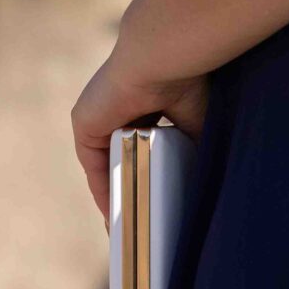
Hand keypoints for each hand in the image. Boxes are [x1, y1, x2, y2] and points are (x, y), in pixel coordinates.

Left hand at [69, 46, 208, 224]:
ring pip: (108, 167)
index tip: (161, 205)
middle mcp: (118, 109)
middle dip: (134, 191)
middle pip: (124, 161)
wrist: (161, 57)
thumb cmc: (186, 80)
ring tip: (135, 230)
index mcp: (143, 103)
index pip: (142, 146)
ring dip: (118, 196)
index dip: (151, 174)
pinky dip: (104, 193)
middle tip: (148, 226)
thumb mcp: (195, 123)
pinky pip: (93, 168)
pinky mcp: (83, 124)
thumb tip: (204, 187)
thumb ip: (194, 150)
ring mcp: (98, 117)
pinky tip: (118, 218)